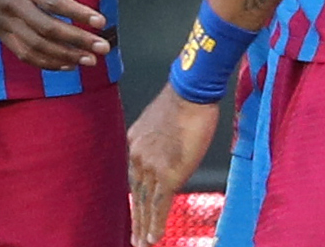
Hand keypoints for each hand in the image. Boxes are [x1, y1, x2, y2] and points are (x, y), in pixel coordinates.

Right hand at [0, 0, 110, 69]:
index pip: (52, 1)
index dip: (77, 13)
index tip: (101, 20)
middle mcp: (11, 3)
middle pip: (47, 28)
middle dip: (77, 40)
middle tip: (103, 47)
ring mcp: (3, 21)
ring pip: (35, 45)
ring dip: (64, 56)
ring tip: (89, 60)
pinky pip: (22, 52)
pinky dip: (45, 62)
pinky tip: (65, 64)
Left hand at [127, 83, 217, 246]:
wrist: (191, 93)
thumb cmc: (184, 102)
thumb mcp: (161, 122)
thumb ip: (158, 143)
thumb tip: (166, 157)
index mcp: (134, 142)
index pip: (133, 177)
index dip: (135, 198)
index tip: (135, 213)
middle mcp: (137, 155)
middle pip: (135, 193)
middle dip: (135, 219)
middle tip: (135, 238)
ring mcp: (151, 165)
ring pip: (145, 202)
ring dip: (144, 226)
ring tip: (144, 242)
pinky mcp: (168, 173)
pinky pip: (159, 204)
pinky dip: (156, 222)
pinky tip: (155, 236)